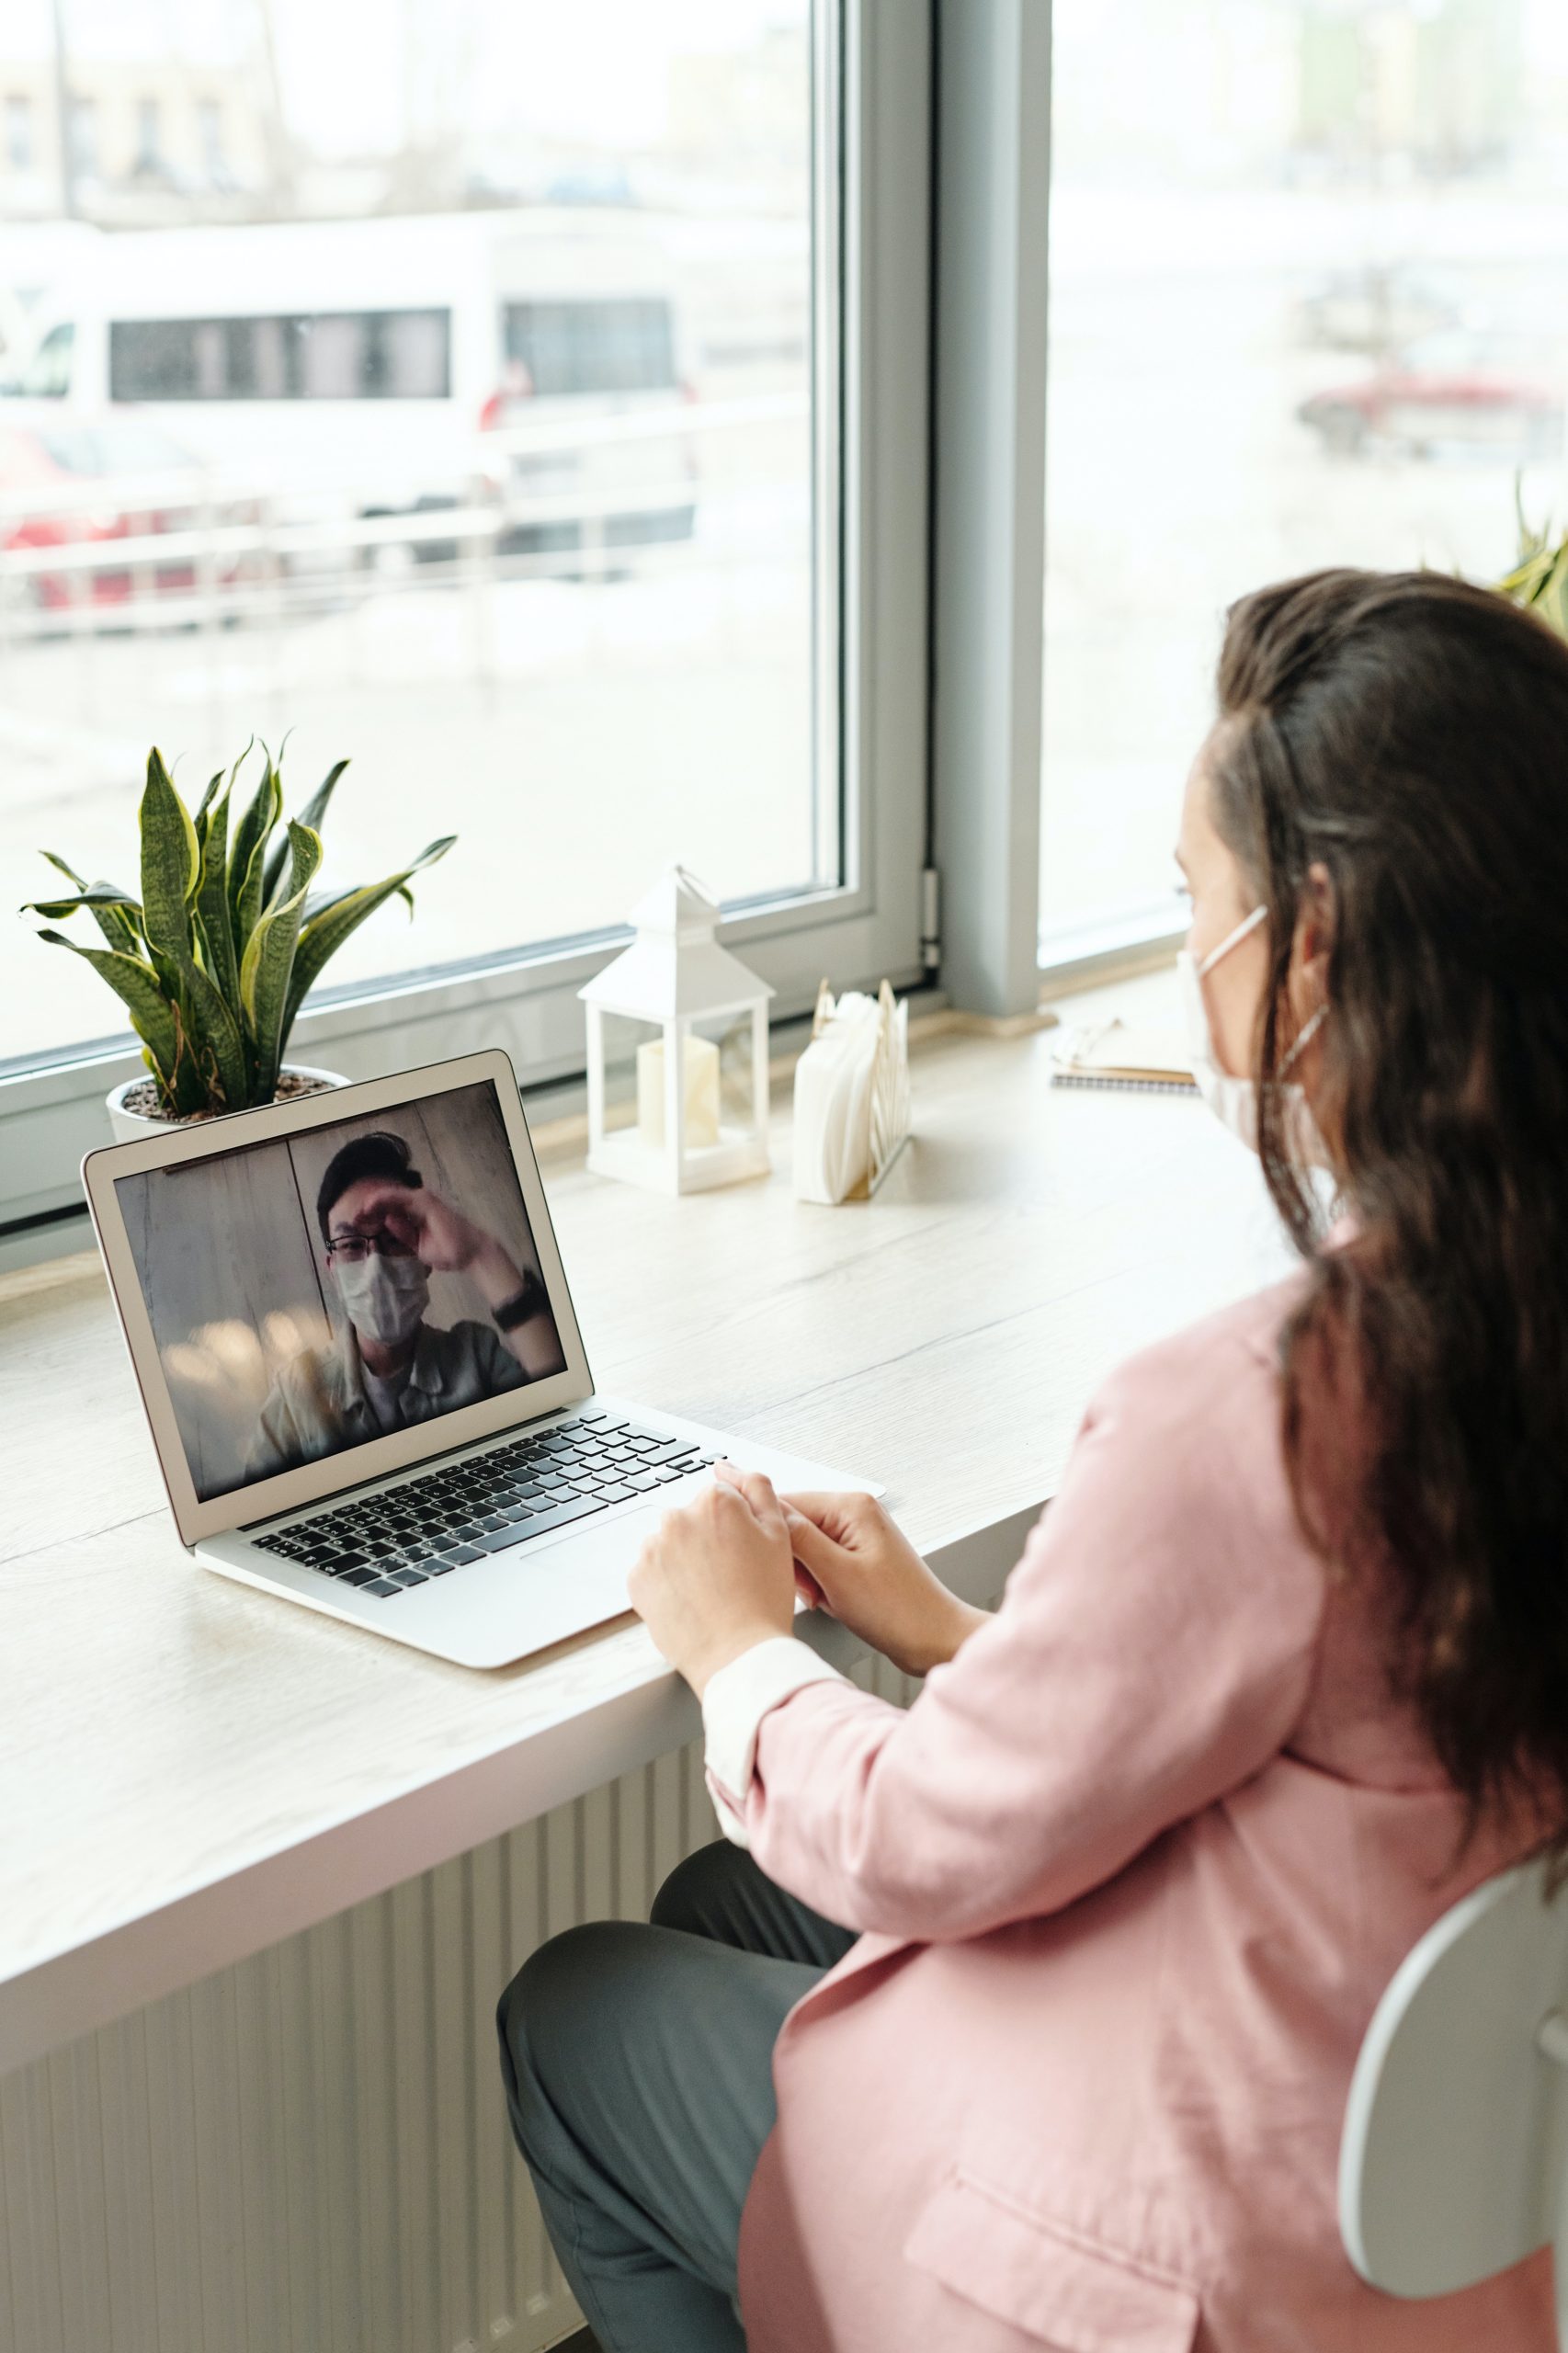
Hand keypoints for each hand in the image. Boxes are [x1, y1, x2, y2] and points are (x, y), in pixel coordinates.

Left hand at [353, 1182, 519, 1299]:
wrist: (469, 1253)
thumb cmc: (449, 1252)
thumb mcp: (418, 1245)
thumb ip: (403, 1233)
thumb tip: (386, 1221)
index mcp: (416, 1213)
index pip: (389, 1210)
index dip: (372, 1215)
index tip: (357, 1226)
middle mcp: (418, 1203)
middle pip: (387, 1201)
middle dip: (367, 1209)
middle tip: (352, 1220)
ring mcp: (421, 1200)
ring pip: (389, 1196)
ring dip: (371, 1204)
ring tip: (357, 1214)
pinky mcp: (424, 1201)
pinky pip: (397, 1196)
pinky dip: (381, 1200)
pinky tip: (368, 1207)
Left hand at [627, 1476, 796, 1696]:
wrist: (738, 1655)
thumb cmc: (763, 1600)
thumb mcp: (779, 1533)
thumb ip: (757, 1488)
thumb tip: (728, 1466)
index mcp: (714, 1501)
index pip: (719, 1500)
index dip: (734, 1528)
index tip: (741, 1553)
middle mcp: (677, 1518)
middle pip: (691, 1520)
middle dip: (705, 1540)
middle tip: (730, 1576)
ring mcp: (652, 1549)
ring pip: (669, 1546)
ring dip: (683, 1561)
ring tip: (710, 1593)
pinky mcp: (636, 1579)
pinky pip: (651, 1573)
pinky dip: (666, 1584)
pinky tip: (691, 1602)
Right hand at [718, 1465, 986, 1679]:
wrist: (933, 1639)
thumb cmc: (898, 1610)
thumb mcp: (837, 1574)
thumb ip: (798, 1539)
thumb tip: (765, 1512)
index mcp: (852, 1506)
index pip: (786, 1502)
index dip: (769, 1535)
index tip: (754, 1558)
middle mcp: (856, 1512)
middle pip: (795, 1524)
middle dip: (793, 1561)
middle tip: (810, 1588)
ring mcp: (858, 1534)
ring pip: (805, 1547)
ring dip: (806, 1576)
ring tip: (825, 1598)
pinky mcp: (858, 1556)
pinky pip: (821, 1562)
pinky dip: (819, 1583)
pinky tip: (831, 1600)